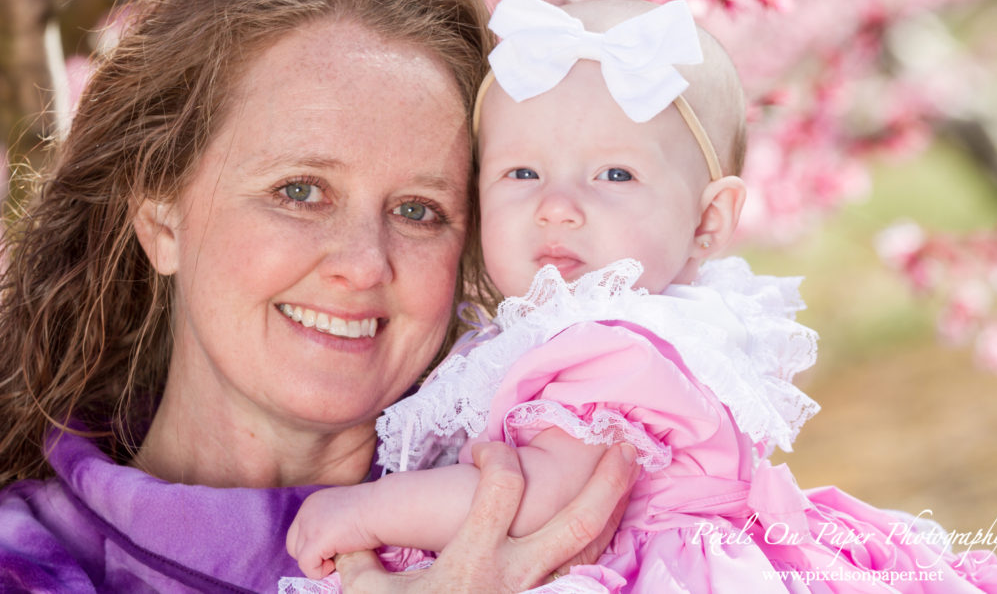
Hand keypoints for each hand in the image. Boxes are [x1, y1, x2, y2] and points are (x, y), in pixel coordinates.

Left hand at [286, 483, 377, 578]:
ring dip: (318, 562)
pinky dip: (319, 571)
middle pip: (293, 544)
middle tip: (334, 555)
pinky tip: (337, 563)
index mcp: (313, 502)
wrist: (383, 508)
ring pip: (299, 556)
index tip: (335, 546)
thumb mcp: (345, 511)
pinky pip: (307, 566)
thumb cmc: (374, 509)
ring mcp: (309, 525)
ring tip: (339, 557)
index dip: (315, 544)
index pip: (300, 531)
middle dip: (312, 554)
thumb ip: (330, 522)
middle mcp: (306, 511)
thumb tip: (327, 545)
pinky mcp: (315, 541)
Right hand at [333, 441, 639, 592]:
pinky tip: (607, 522)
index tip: (480, 451)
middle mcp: (518, 577)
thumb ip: (361, 562)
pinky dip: (598, 545)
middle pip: (577, 522)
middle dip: (605, 480)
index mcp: (475, 561)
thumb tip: (344, 545)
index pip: (501, 488)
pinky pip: (581, 574)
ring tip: (629, 468)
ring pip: (590, 548)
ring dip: (614, 505)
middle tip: (622, 442)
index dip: (495, 456)